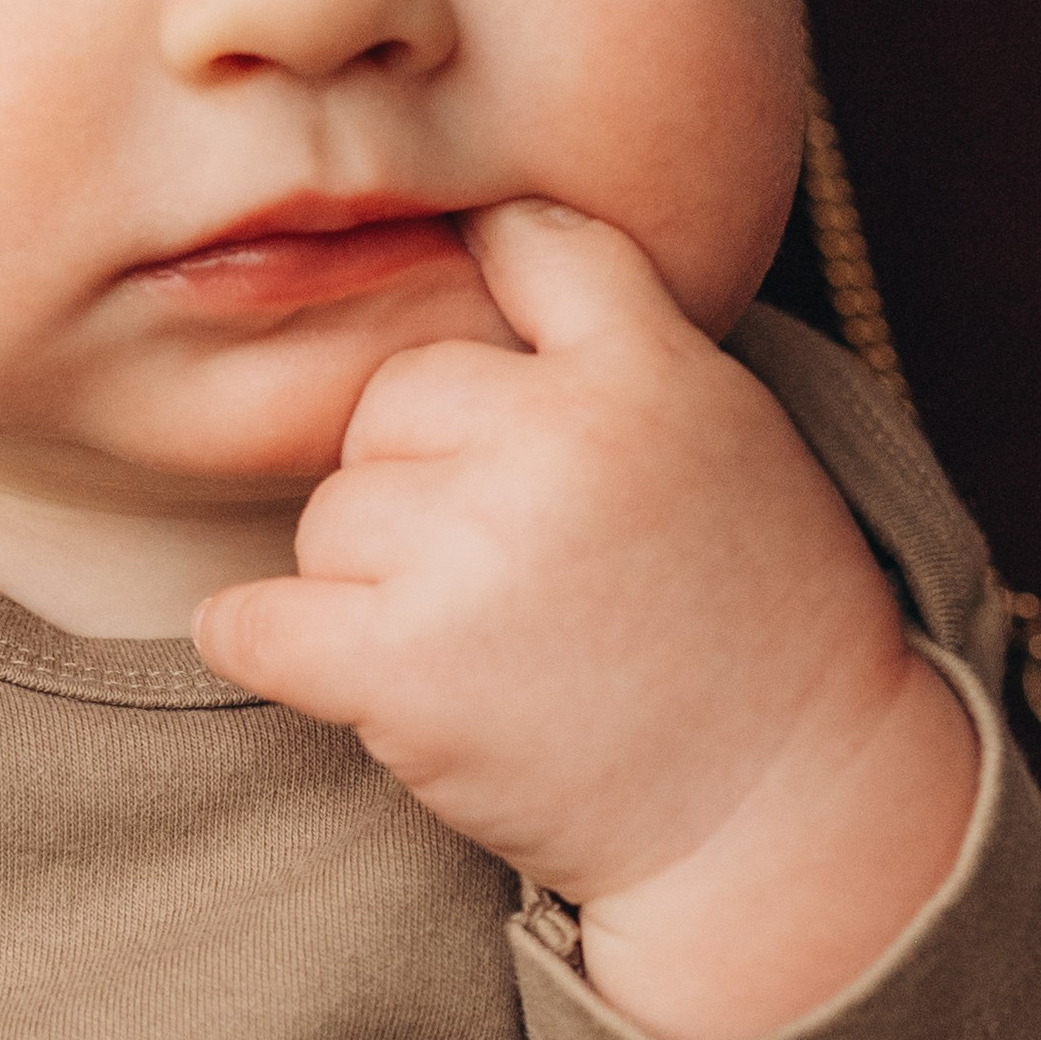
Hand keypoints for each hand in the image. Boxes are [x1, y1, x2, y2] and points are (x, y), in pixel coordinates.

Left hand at [193, 198, 976, 1039]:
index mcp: (646, 370)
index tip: (487, 346)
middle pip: (390, 401)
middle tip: (516, 572)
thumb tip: (481, 228)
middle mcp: (556, 438)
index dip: (489, 277)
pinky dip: (262, 642)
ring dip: (374, 582)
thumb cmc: (751, 622)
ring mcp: (475, 550)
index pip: (528, 240)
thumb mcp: (727, 433)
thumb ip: (616, 338)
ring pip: (331, 517)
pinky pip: (255, 621)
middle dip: (423, 479)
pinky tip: (315, 661)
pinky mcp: (406, 666)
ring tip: (494, 646)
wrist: (785, 811)